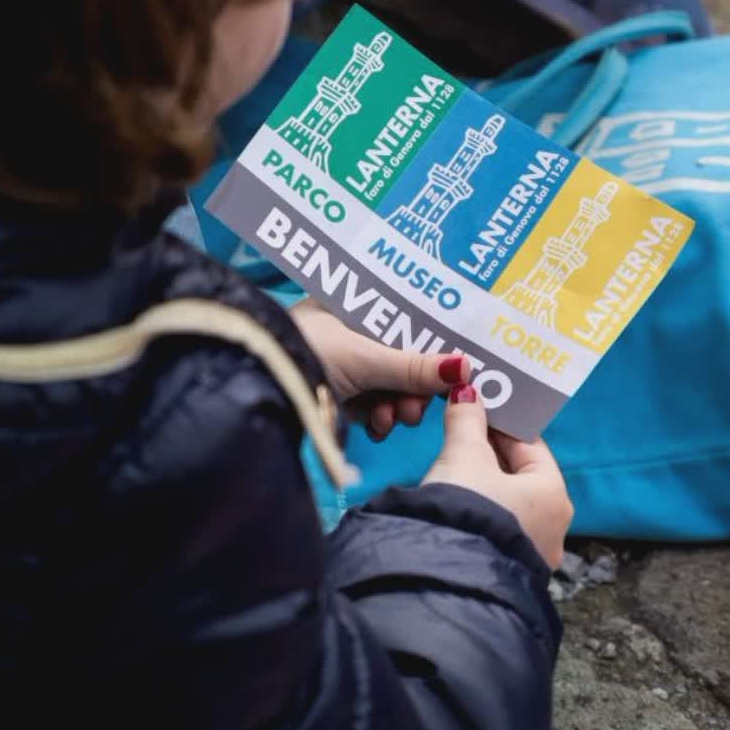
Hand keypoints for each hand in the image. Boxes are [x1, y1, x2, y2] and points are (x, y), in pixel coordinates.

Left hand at [290, 300, 469, 441]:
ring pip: (388, 384)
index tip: (448, 365)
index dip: (427, 341)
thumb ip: (415, 366)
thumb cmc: (309, 357)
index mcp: (347, 302)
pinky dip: (378, 418)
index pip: (401, 317)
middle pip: (399, 356)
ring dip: (398, 405)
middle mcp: (344, 330)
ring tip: (394, 417)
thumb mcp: (367, 359)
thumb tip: (467, 368)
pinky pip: (370, 405)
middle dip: (413, 385)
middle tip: (418, 404)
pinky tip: (377, 426)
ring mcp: (339, 364)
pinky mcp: (334, 396)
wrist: (262, 394)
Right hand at [422, 387, 572, 568]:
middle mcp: (554, 528)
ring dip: (484, 485)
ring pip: (509, 505)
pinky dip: (481, 513)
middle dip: (491, 455)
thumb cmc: (463, 509)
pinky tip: (457, 505)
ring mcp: (533, 555)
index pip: (531, 447)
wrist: (441, 574)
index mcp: (554, 495)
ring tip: (454, 468)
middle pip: (521, 477)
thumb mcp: (462, 456)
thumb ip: (467, 421)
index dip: (502, 425)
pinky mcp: (508, 572)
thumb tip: (466, 393)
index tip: (479, 410)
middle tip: (463, 433)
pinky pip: (498, 530)